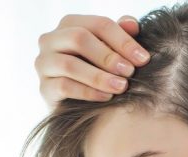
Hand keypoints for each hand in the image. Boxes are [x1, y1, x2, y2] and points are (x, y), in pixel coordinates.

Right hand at [35, 14, 150, 109]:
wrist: (78, 102)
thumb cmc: (98, 69)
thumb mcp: (111, 51)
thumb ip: (121, 35)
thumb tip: (132, 24)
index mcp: (70, 24)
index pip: (99, 24)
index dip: (123, 40)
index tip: (143, 59)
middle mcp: (51, 40)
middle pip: (79, 39)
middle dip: (108, 56)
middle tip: (130, 72)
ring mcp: (44, 64)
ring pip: (69, 65)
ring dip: (99, 76)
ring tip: (121, 87)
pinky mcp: (44, 88)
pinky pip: (64, 87)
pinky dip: (88, 92)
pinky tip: (107, 97)